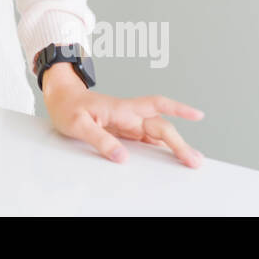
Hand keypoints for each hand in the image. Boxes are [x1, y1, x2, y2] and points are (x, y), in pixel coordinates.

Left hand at [41, 65, 203, 166]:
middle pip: (161, 126)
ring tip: (190, 160)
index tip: (197, 115)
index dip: (178, 109)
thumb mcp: (77, 125)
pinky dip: (161, 146)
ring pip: (158, 132)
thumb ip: (99, 140)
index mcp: (121, 108)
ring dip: (175, 145)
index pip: (155, 105)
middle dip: (180, 142)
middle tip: (195, 161)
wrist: (61, 97)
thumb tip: (121, 157)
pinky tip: (170, 156)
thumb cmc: (68, 107)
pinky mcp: (125, 129)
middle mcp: (129, 114)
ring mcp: (128, 122)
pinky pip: (147, 138)